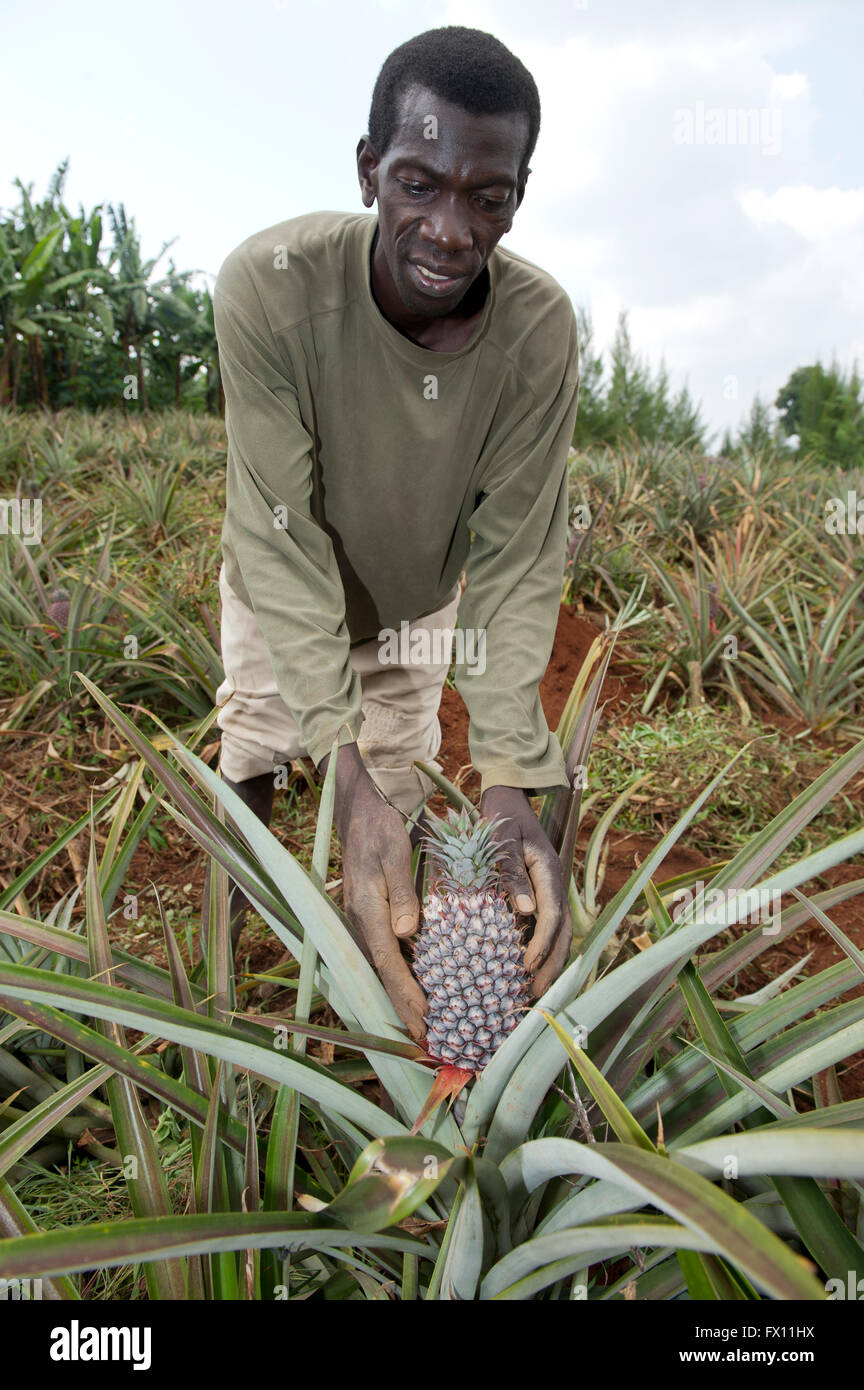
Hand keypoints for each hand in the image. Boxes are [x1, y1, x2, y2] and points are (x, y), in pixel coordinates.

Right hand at [320, 743, 426, 1040]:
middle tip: (428, 1040)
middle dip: (403, 1008)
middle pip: (382, 974)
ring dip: (402, 997)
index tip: (427, 1018)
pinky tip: (419, 988)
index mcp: (366, 909)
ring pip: (382, 967)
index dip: (406, 993)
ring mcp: (363, 918)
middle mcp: (361, 920)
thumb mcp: (394, 851)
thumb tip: (406, 933)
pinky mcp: (371, 914)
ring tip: (426, 1026)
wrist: (360, 805)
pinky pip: (385, 954)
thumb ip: (401, 891)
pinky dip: (401, 976)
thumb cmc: (381, 824)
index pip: (387, 961)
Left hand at [479, 785, 571, 995]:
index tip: (527, 966)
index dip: (542, 943)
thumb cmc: (500, 818)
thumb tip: (526, 912)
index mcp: (549, 871)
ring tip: (535, 990)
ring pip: (558, 931)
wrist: (506, 798)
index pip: (552, 914)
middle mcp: (554, 883)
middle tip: (537, 994)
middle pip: (563, 930)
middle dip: (553, 964)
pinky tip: (525, 967)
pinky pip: (545, 925)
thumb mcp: (501, 841)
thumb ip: (511, 873)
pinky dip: (539, 947)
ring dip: (550, 961)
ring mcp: (549, 889)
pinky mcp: (539, 893)